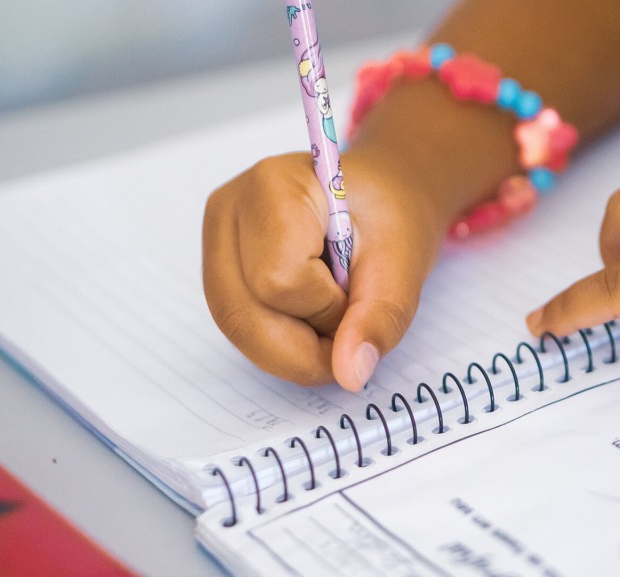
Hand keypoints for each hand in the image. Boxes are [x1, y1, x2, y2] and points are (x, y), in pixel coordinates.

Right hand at [202, 152, 443, 390]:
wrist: (381, 198)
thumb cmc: (392, 215)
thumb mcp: (403, 263)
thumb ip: (379, 319)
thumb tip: (350, 374)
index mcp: (273, 186)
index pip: (279, 279)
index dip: (326, 309)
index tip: (360, 294)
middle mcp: (228, 210)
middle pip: (243, 313)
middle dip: (305, 348)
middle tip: (351, 330)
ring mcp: (216, 242)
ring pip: (237, 330)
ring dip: (294, 349)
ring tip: (335, 320)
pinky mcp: (219, 270)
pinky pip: (239, 328)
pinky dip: (282, 344)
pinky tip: (313, 320)